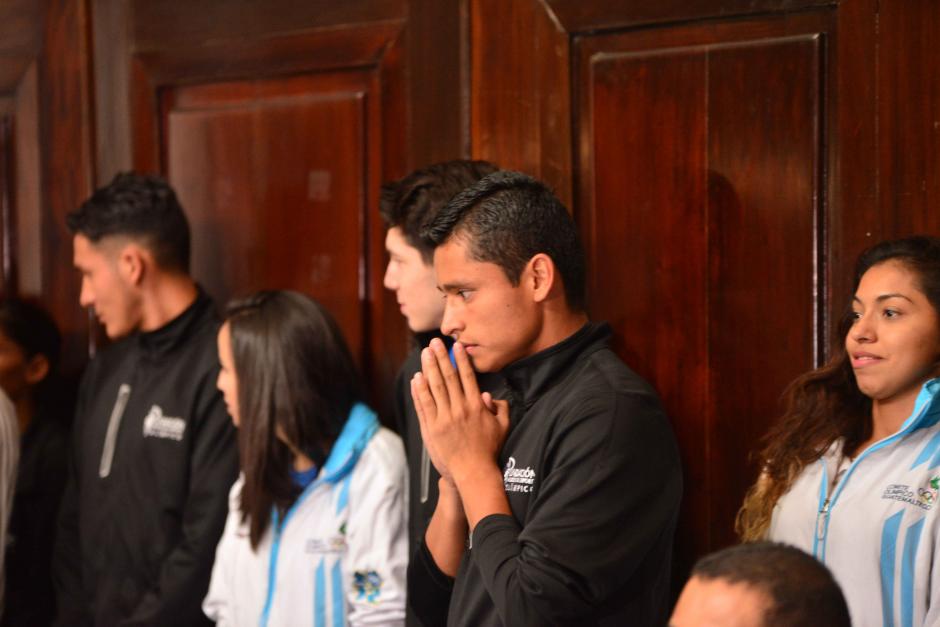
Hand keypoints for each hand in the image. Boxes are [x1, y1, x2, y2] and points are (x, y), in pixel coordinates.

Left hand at [410, 338, 509, 485]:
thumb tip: (490, 396)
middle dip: (441, 358)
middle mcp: (459, 409)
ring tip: (424, 354)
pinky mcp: (432, 429)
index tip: (456, 346)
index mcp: (476, 407)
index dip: (460, 360)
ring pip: (435, 389)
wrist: (473, 473)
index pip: (467, 377)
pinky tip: (416, 379)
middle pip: (448, 378)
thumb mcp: (502, 427)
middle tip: (435, 343)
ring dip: (429, 369)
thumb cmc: (489, 451)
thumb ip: (500, 409)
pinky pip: (424, 406)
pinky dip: (419, 391)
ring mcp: (444, 419)